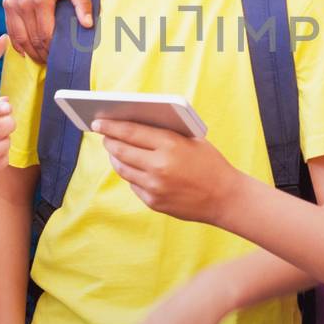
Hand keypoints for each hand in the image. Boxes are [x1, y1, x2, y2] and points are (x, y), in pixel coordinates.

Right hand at [4, 0, 91, 62]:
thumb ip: (82, 4)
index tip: (60, 59)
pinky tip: (26, 51)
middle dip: (42, 54)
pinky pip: (10, 29)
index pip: (45, 35)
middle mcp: (22, 4)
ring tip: (41, 59)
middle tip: (52, 63)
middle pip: (32, 39)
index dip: (52, 50)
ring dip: (29, 51)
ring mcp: (12, 4)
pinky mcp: (7, 3)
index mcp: (40, 0)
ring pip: (19, 37)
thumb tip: (88, 25)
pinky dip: (17, 43)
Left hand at [94, 119, 240, 224]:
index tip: (98, 121)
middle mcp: (158, 166)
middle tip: (104, 135)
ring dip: (116, 158)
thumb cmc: (210, 163)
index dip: (111, 126)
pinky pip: (134, 185)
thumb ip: (165, 134)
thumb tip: (134, 126)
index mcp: (170, 145)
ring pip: (123, 169)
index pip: (130, 131)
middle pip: (121, 150)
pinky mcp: (154, 202)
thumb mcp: (191, 140)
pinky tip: (130, 167)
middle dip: (109, 141)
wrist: (225, 197)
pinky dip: (131, 174)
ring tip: (114, 150)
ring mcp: (154, 186)